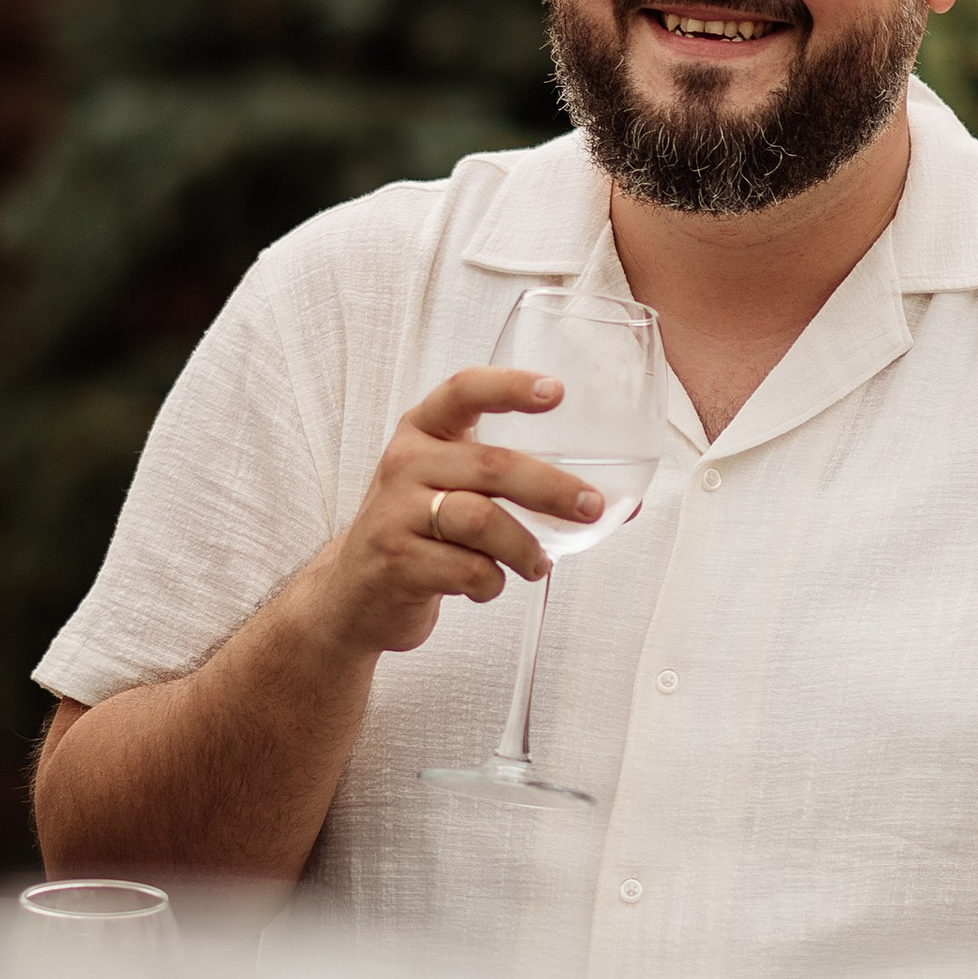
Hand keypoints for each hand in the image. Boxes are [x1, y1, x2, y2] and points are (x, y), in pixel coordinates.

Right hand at [288, 368, 605, 662]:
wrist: (353, 592)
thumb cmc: (421, 530)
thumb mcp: (453, 488)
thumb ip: (516, 484)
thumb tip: (624, 507)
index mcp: (423, 430)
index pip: (464, 391)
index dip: (509, 386)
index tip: (556, 392)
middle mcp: (405, 462)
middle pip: (491, 465)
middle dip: (550, 487)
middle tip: (590, 506)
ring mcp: (394, 512)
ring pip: (480, 520)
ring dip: (524, 547)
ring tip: (538, 564)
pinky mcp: (396, 561)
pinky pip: (466, 569)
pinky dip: (492, 582)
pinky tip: (489, 584)